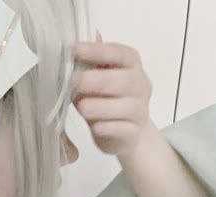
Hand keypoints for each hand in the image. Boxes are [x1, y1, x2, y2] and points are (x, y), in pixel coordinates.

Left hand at [73, 39, 153, 158]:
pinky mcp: (133, 132)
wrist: (126, 134)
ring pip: (124, 106)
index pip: (119, 53)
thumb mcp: (98, 79)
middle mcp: (140, 85)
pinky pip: (123, 129)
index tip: (76, 49)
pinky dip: (108, 127)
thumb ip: (90, 64)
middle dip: (99, 80)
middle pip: (125, 80)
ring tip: (82, 107)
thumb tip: (79, 43)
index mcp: (132, 65)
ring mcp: (139, 110)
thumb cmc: (108, 100)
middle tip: (76, 81)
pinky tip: (95, 127)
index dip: (98, 51)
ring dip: (101, 106)